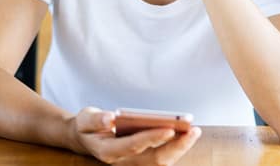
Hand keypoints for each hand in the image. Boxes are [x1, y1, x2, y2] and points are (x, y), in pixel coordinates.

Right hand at [67, 107, 201, 164]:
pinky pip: (162, 158)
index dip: (152, 138)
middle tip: (193, 130)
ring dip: (179, 148)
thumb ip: (95, 119)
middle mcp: (123, 161)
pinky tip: (187, 134)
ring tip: (194, 131)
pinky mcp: (142, 160)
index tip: (170, 128)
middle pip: (154, 159)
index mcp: (108, 151)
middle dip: (175, 146)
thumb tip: (110, 118)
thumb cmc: (88, 126)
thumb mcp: (85, 119)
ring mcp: (133, 163)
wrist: (85, 138)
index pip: (133, 146)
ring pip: (161, 161)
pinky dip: (176, 147)